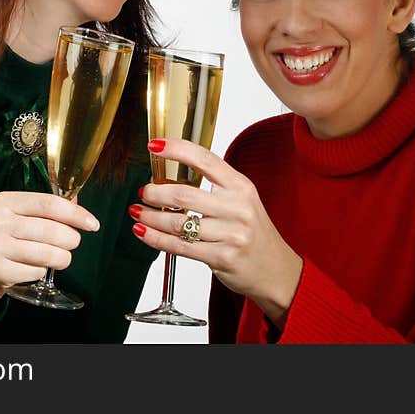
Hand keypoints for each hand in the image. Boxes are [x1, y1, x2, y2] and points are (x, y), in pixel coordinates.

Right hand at [0, 191, 99, 312]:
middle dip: (71, 239)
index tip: (92, 224)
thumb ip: (44, 209)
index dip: (76, 214)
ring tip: (60, 258)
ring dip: (62, 258)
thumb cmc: (0, 240)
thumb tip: (78, 201)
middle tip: (72, 244)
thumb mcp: (14, 217)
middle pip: (52, 230)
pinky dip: (42, 272)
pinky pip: (36, 272)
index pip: (49, 204)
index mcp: (4, 202)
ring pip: (47, 253)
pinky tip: (33, 268)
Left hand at [130, 139, 302, 326]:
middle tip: (143, 191)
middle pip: (184, 195)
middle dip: (155, 193)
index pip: (205, 160)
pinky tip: (144, 232)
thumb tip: (170, 174)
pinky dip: (156, 239)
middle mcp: (238, 207)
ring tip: (138, 213)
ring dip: (151, 218)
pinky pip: (180, 246)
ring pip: (178, 223)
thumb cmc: (252, 232)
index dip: (177, 150)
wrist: (276, 269)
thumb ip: (214, 186)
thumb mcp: (241, 200)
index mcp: (240, 186)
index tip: (155, 146)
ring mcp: (231, 234)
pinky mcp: (222, 257)